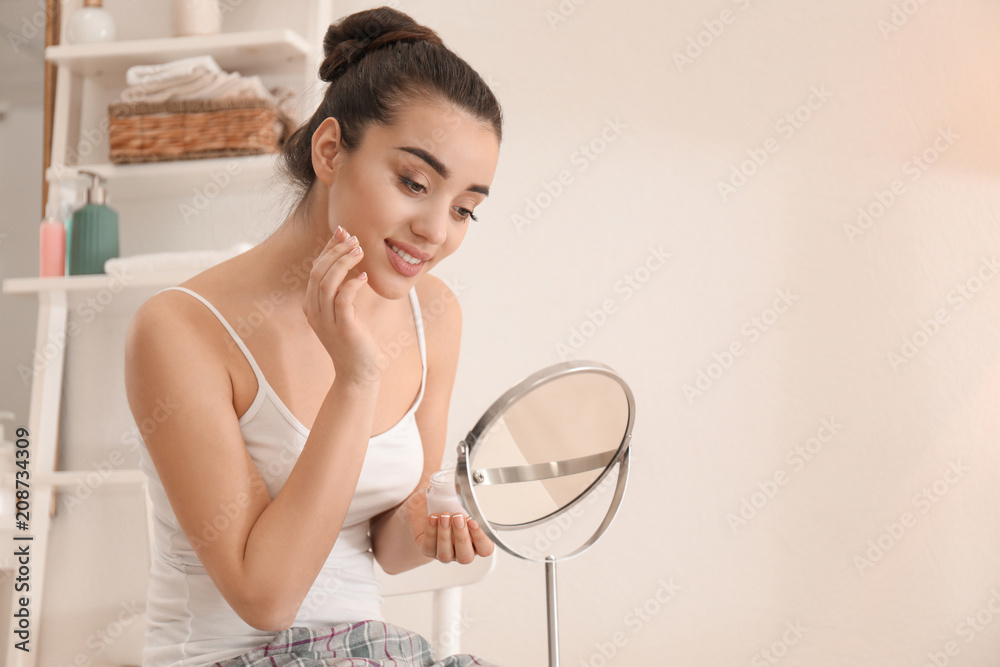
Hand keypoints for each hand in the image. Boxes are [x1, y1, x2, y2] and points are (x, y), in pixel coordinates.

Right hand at [303, 226, 379, 385]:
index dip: (328, 248)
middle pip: (318, 272)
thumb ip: (342, 291)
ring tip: (360, 251)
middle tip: (354, 239)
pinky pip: (343, 300)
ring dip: (343, 263)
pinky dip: (352, 284)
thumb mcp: (344, 313)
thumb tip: (351, 261)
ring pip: (327, 283)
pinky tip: (364, 277)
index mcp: (311, 306)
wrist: (358, 373)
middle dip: (335, 251)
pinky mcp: (343, 329)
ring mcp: (326, 321)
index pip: (316, 270)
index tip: (343, 232)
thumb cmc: (354, 340)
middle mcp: (314, 312)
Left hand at [404, 487, 494, 563]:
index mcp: (476, 541)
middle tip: (458, 517)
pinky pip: (429, 547)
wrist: (424, 503)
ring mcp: (444, 552)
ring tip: (444, 516)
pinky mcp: (427, 549)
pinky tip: (433, 518)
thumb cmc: (447, 502)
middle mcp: (461, 550)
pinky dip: (431, 532)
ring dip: (445, 535)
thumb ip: (471, 494)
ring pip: (446, 555)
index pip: (485, 549)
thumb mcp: (461, 497)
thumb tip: (476, 481)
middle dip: (461, 536)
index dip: (481, 537)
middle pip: (466, 556)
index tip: (474, 520)